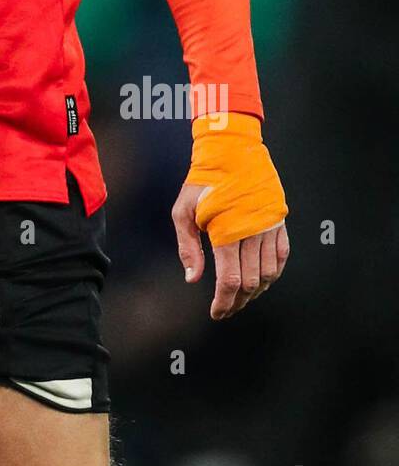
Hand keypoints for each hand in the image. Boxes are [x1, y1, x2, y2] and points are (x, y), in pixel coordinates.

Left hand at [173, 180, 289, 318]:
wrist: (232, 151)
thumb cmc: (203, 181)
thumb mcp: (183, 210)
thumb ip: (188, 247)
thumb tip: (193, 279)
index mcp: (228, 231)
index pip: (230, 280)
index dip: (224, 302)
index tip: (216, 313)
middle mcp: (253, 232)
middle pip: (250, 282)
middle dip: (237, 301)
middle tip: (226, 309)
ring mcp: (270, 227)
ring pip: (269, 273)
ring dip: (255, 290)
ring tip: (240, 297)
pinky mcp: (279, 222)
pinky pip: (281, 257)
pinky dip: (272, 273)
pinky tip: (261, 280)